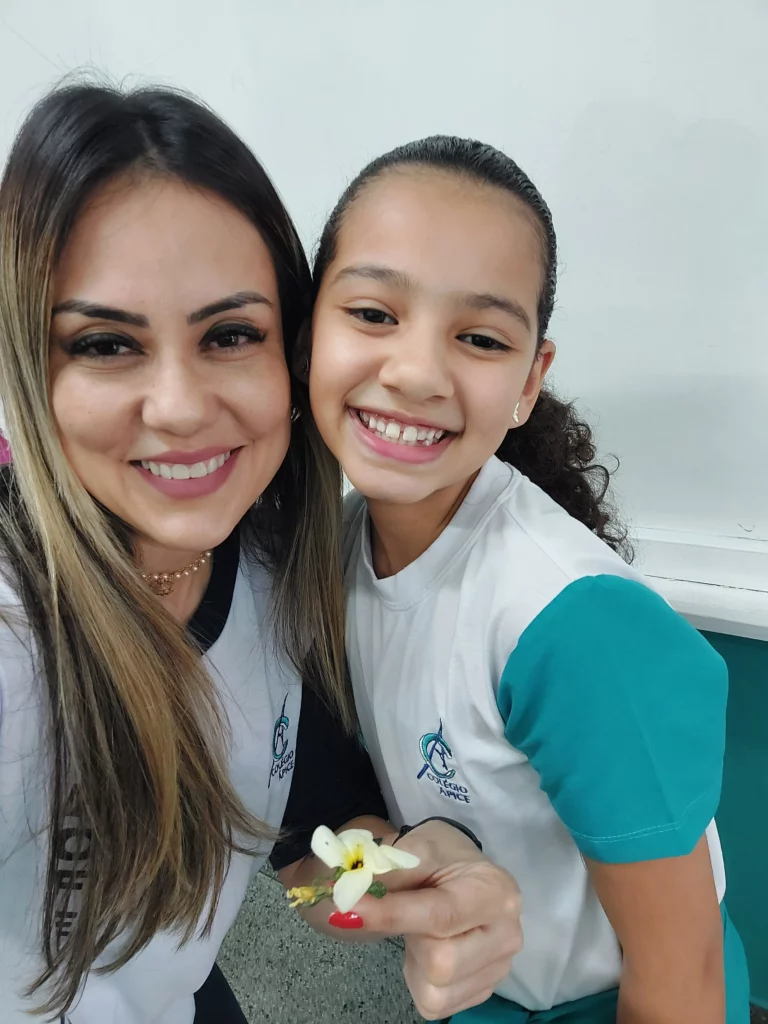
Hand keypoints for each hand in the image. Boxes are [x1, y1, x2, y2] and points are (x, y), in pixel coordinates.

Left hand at [347, 820, 521, 1019]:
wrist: (459, 869)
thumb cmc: (440, 856)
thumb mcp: (416, 848)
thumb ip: (386, 872)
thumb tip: (348, 898)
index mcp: (495, 891)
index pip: (440, 914)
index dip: (392, 915)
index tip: (349, 910)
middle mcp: (507, 933)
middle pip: (442, 962)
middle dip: (411, 937)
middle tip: (408, 914)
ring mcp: (500, 967)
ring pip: (437, 990)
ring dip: (415, 961)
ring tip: (422, 931)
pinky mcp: (484, 990)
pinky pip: (435, 1005)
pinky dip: (420, 980)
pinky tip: (428, 950)